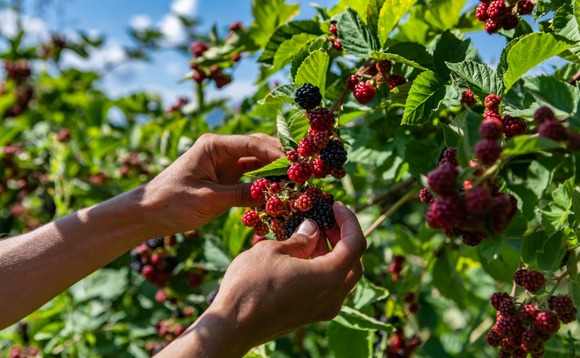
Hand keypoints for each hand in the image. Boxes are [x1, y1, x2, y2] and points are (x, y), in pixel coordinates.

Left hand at [141, 133, 283, 234]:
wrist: (147, 214)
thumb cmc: (172, 202)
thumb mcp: (209, 199)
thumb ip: (242, 194)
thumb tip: (274, 194)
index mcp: (214, 146)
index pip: (253, 144)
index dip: (277, 154)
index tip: (295, 166)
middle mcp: (221, 151)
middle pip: (258, 150)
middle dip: (280, 160)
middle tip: (301, 172)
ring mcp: (223, 165)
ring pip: (257, 164)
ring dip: (274, 173)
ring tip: (294, 183)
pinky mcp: (224, 180)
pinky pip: (250, 179)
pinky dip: (263, 185)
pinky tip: (278, 193)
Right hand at [156, 202, 365, 356]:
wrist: (232, 326)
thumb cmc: (250, 285)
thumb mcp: (273, 251)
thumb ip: (299, 239)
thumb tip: (312, 228)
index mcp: (330, 278)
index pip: (355, 244)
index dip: (349, 220)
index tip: (335, 205)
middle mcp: (333, 297)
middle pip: (352, 262)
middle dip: (342, 237)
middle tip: (326, 218)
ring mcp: (322, 310)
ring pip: (340, 276)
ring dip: (331, 252)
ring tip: (310, 232)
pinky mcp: (309, 315)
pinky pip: (326, 288)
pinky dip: (321, 268)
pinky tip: (302, 254)